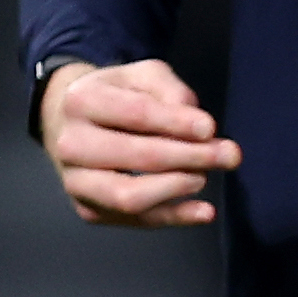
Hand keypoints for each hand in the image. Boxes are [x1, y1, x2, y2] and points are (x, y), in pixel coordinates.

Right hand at [40, 59, 237, 228]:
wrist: (68, 123)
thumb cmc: (115, 97)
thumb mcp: (143, 76)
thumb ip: (171, 91)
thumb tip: (201, 129)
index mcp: (82, 101)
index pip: (136, 114)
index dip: (177, 123)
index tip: (211, 129)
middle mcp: (70, 144)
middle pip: (137, 156)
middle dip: (189, 157)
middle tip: (228, 155)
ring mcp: (76, 181)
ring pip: (130, 197)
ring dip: (177, 188)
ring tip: (205, 177)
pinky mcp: (88, 209)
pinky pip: (136, 221)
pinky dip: (174, 217)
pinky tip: (204, 211)